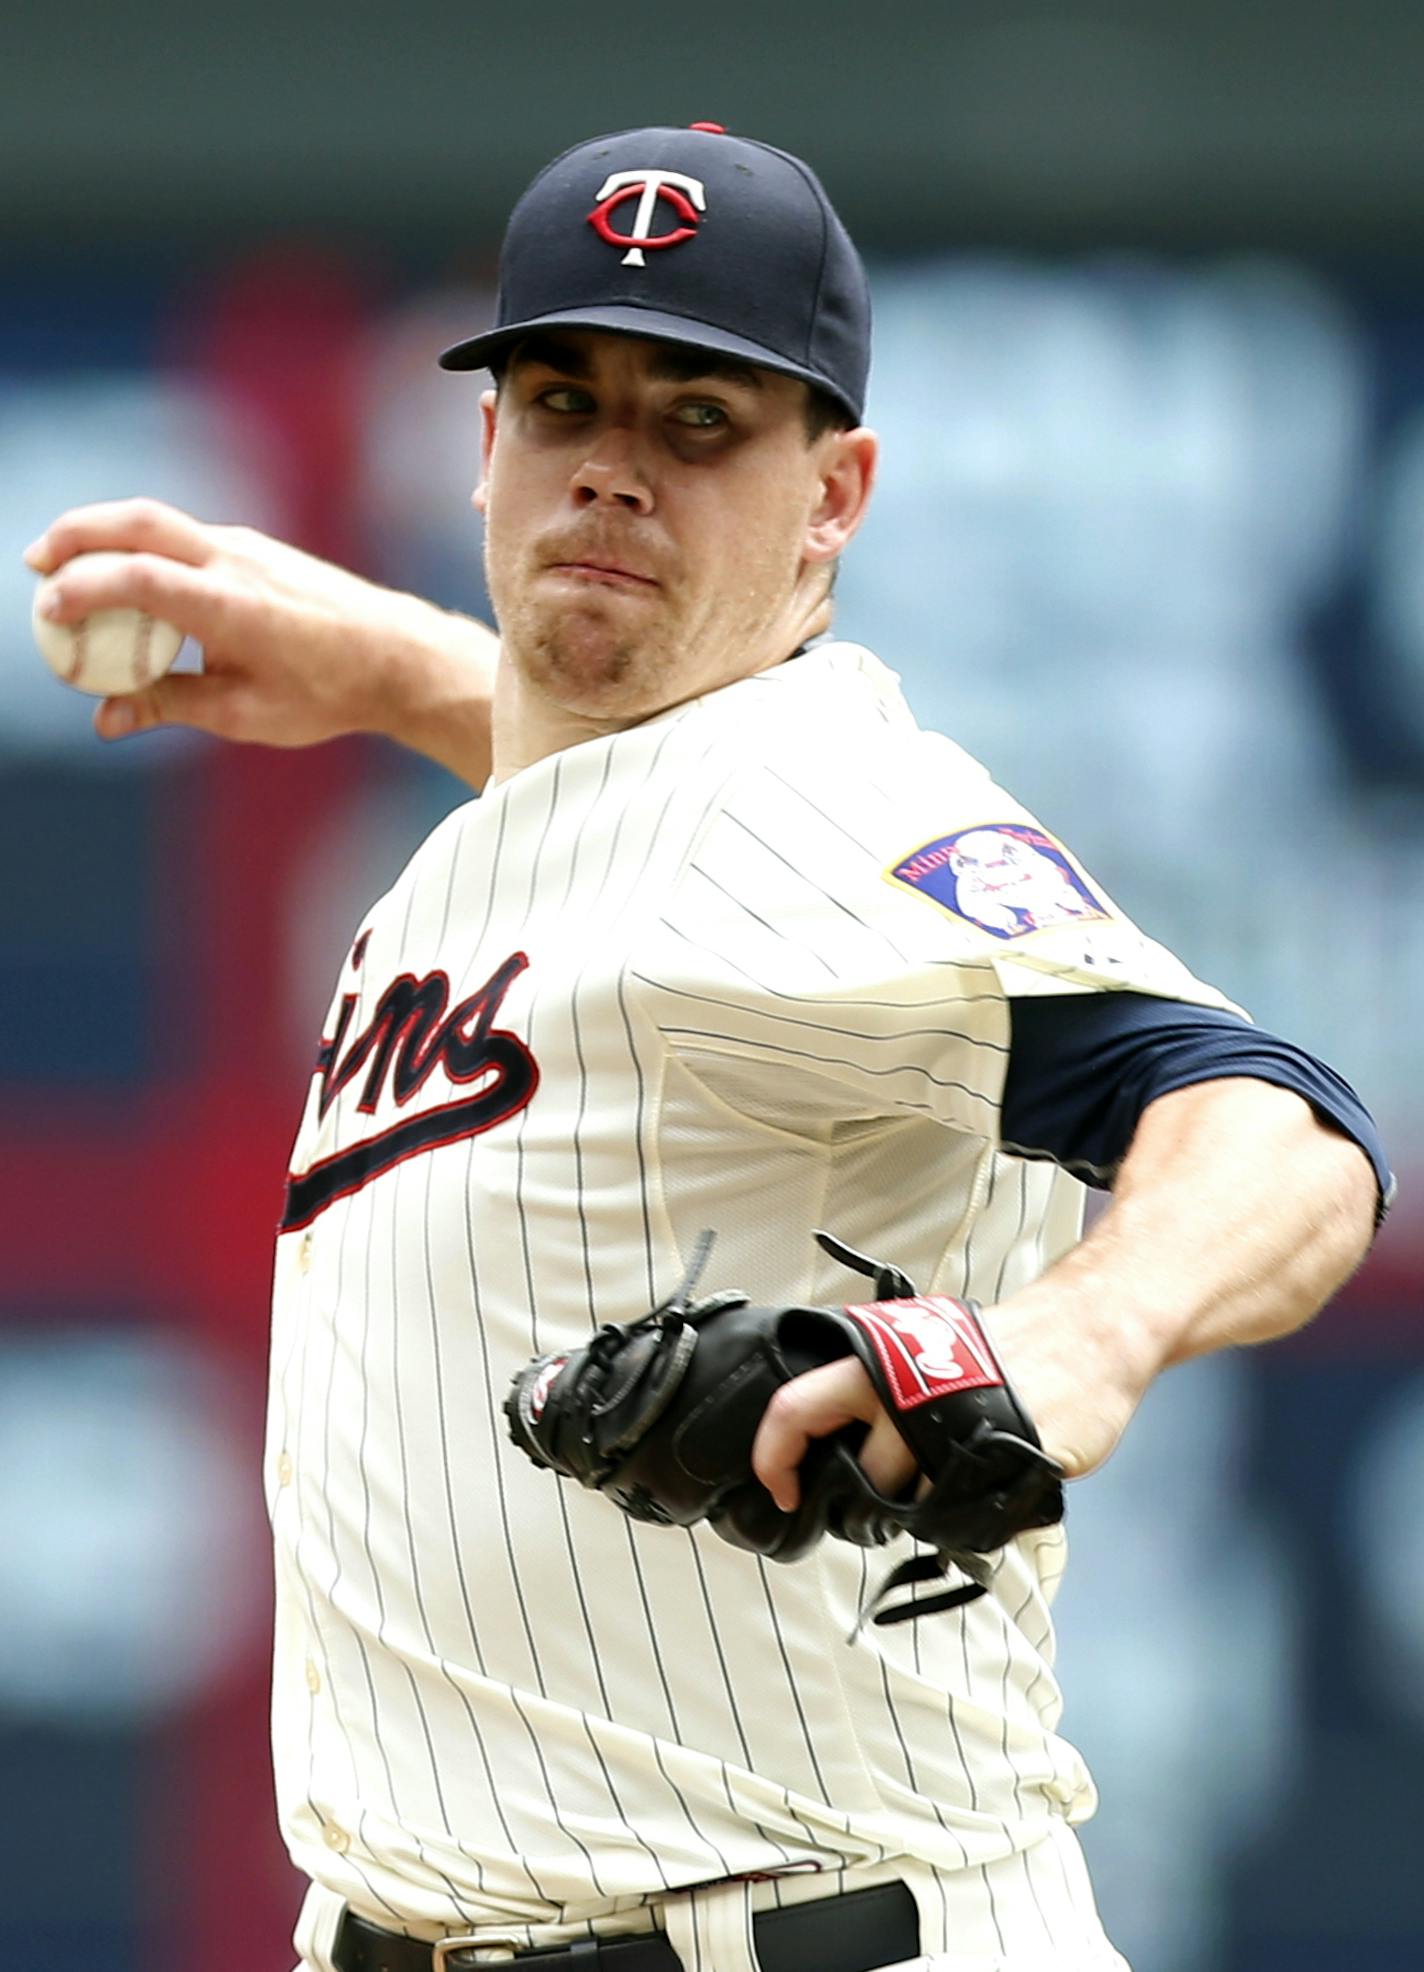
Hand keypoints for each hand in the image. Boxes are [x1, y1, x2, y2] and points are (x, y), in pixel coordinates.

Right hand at [25, 498, 496, 779]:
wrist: (395, 656)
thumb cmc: (326, 692)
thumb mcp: (244, 714)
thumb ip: (169, 707)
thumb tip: (105, 719)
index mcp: (231, 607)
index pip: (139, 578)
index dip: (85, 587)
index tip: (49, 609)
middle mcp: (235, 562)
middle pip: (137, 522)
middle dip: (77, 534)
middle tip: (36, 562)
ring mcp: (245, 546)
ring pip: (159, 522)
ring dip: (106, 535)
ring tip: (68, 566)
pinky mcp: (253, 546)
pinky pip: (183, 536)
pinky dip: (142, 547)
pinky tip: (129, 580)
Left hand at [749, 1299, 1138, 1516]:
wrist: (1086, 1333)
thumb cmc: (999, 1347)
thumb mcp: (920, 1344)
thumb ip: (876, 1388)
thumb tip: (833, 1440)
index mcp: (877, 1360)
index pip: (796, 1409)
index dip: (776, 1458)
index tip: (783, 1489)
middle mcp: (907, 1392)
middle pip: (864, 1481)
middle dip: (873, 1504)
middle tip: (895, 1497)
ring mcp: (958, 1429)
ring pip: (916, 1506)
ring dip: (931, 1504)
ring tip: (960, 1470)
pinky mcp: (1007, 1459)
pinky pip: (971, 1520)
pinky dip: (975, 1514)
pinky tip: (992, 1479)